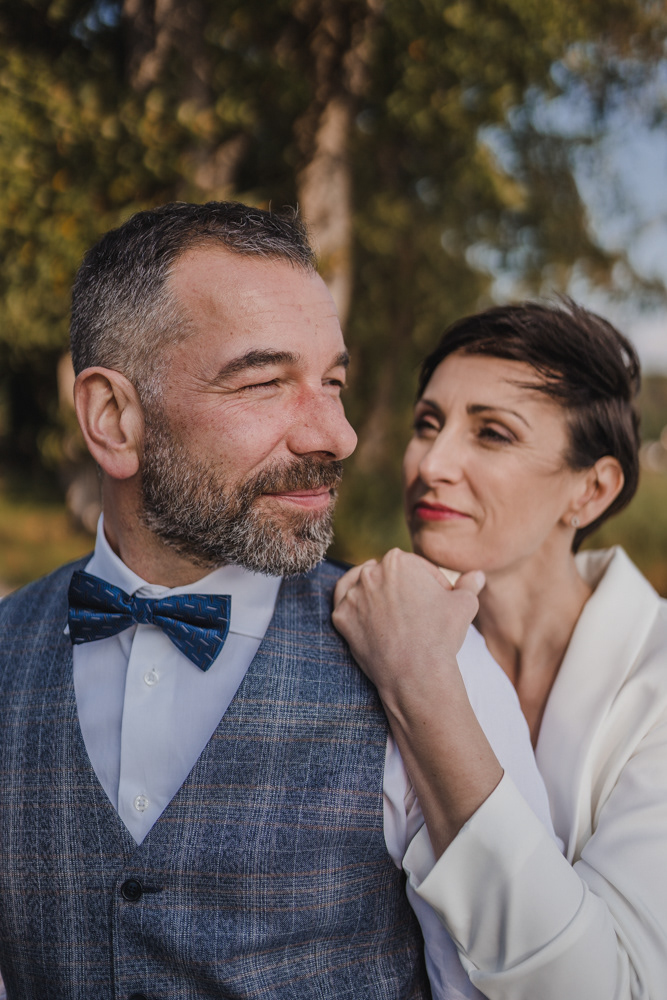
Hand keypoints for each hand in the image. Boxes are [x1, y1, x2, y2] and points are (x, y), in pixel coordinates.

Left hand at [333, 548, 484, 701]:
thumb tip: (477, 575)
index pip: (415, 566)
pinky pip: (343, 603)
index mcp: (398, 560)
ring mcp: (353, 595)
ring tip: (389, 605)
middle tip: (416, 608)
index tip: (437, 600)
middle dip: (402, 587)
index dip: (429, 583)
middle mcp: (371, 573)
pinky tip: (361, 604)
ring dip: (373, 591)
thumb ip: (469, 585)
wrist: (416, 674)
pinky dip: (351, 602)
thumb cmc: (441, 635)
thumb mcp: (464, 604)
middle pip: (387, 574)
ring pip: (362, 584)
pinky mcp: (341, 617)